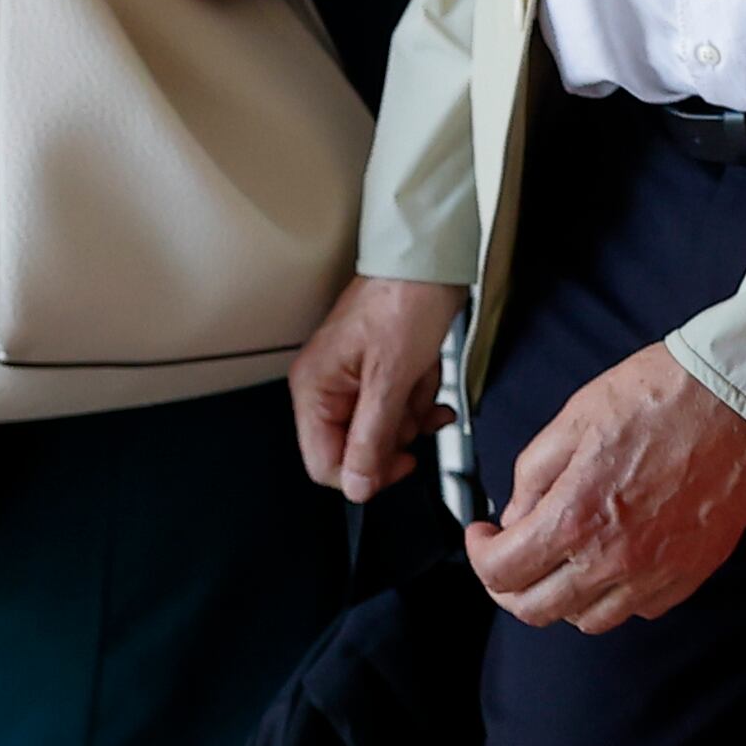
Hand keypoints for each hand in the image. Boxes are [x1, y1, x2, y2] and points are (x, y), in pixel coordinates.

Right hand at [290, 274, 460, 498]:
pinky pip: (400, 404)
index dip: (366, 473)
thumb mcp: (391, 378)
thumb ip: (372, 437)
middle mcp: (327, 386)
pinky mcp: (381, 369)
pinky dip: (420, 394)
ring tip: (422, 376)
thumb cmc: (404, 299)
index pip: (324, 462)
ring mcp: (354, 378)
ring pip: (386, 426)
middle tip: (415, 407)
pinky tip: (431, 378)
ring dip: (414, 408)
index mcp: (315, 388)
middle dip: (397, 429)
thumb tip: (357, 486)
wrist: (430, 259)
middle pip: (359, 446)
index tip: (401, 463)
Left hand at [466, 340, 745, 629]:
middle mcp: (615, 557)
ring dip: (563, 596)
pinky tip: (615, 560)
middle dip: (509, 586)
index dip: (480, 555)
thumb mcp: (576, 416)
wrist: (742, 396)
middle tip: (510, 556)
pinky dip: (616, 596)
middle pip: (536, 609)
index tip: (484, 537)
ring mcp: (657, 572)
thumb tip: (515, 516)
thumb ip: (534, 473)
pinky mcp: (692, 571)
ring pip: (588, 619)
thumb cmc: (664, 393)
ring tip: (564, 560)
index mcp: (578, 515)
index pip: (502, 572)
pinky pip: (640, 609)